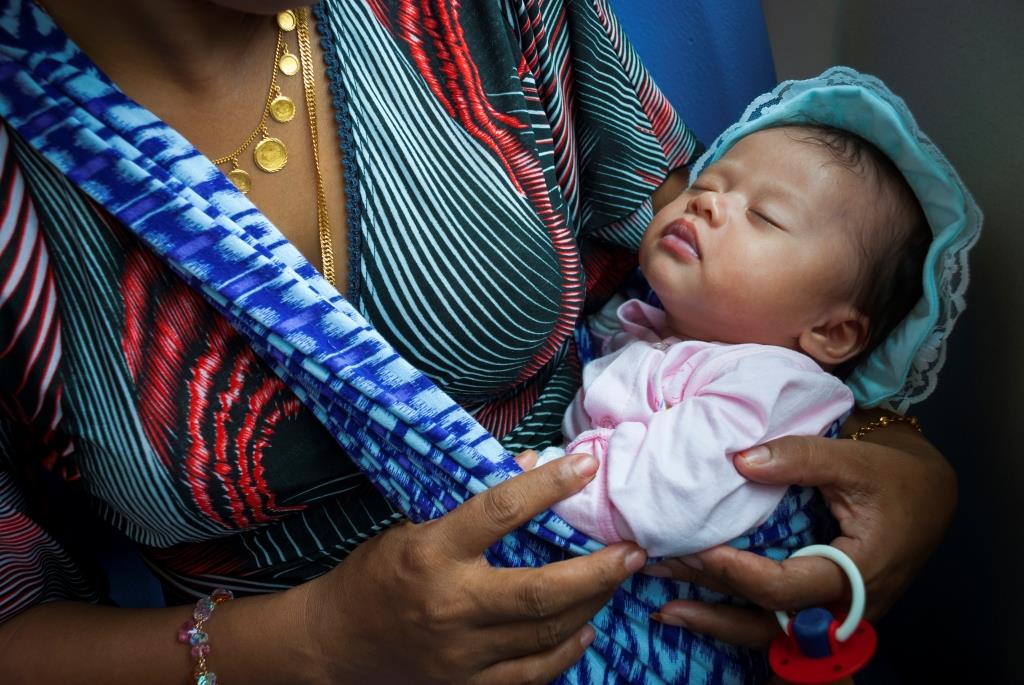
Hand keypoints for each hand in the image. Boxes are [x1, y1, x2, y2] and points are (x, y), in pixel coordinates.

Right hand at [300, 450, 645, 683]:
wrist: (335, 643)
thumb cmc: (376, 574)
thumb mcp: (414, 525)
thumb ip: (473, 500)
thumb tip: (530, 462)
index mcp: (432, 553)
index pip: (500, 511)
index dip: (548, 486)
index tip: (586, 466)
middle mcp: (449, 605)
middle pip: (540, 592)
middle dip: (597, 572)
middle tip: (634, 550)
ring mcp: (459, 654)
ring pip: (545, 635)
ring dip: (591, 605)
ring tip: (615, 579)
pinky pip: (532, 675)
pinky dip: (566, 652)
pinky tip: (585, 628)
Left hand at [649, 419, 955, 647]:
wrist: (929, 494)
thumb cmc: (896, 476)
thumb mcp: (854, 459)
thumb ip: (800, 457)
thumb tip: (738, 460)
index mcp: (856, 573)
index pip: (784, 587)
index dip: (736, 572)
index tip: (696, 548)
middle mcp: (842, 606)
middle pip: (765, 617)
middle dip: (709, 598)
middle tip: (655, 570)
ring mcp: (831, 614)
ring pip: (766, 633)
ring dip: (714, 619)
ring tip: (664, 609)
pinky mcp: (820, 607)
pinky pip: (772, 622)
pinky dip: (732, 616)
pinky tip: (695, 607)